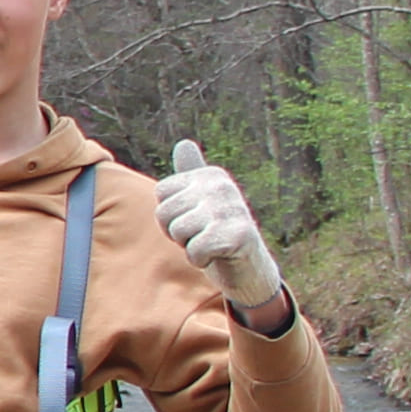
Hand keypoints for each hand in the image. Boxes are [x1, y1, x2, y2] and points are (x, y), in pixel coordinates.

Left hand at [159, 138, 286, 311]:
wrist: (249, 268)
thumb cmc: (218, 234)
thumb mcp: (202, 201)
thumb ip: (191, 173)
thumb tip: (184, 143)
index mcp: (211, 174)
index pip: (161, 193)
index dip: (171, 215)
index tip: (195, 221)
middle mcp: (221, 185)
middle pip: (164, 213)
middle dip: (177, 233)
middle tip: (203, 236)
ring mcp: (230, 208)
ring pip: (177, 231)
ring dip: (189, 247)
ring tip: (211, 245)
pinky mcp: (237, 235)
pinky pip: (194, 251)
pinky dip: (200, 260)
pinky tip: (218, 256)